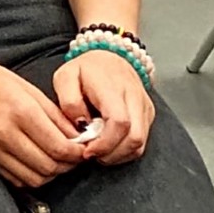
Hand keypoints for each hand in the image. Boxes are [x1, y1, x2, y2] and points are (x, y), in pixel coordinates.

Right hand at [0, 62, 85, 188]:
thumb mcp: (31, 91)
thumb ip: (56, 117)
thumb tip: (79, 138)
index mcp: (22, 112)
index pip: (59, 147)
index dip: (77, 154)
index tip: (83, 150)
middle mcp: (6, 134)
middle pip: (49, 167)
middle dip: (67, 165)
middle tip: (73, 157)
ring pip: (34, 179)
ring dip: (51, 174)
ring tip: (56, 161)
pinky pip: (17, 180)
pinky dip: (32, 177)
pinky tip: (36, 164)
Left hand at [54, 50, 154, 166]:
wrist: (110, 57)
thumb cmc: (86, 69)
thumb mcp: (65, 77)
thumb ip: (69, 101)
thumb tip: (81, 125)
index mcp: (113, 87)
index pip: (120, 122)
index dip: (105, 144)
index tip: (87, 150)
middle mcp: (135, 98)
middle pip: (134, 138)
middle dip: (112, 154)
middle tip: (91, 154)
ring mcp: (144, 107)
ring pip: (140, 144)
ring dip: (118, 155)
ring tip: (98, 150)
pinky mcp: (148, 115)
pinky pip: (141, 142)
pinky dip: (125, 151)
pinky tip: (108, 146)